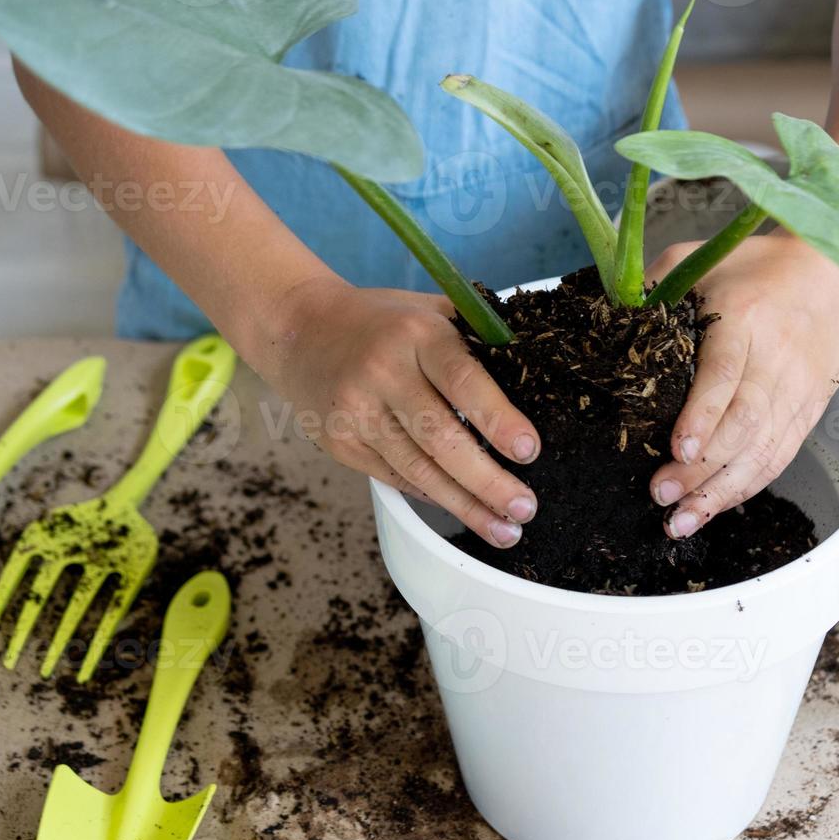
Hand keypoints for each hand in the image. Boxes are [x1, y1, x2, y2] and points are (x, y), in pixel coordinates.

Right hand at [247, 276, 540, 547]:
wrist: (299, 330)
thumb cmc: (382, 321)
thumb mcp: (430, 309)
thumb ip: (477, 336)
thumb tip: (539, 379)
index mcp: (416, 334)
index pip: (463, 380)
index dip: (498, 419)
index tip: (529, 452)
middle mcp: (383, 373)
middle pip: (441, 438)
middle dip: (488, 481)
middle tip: (525, 509)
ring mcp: (356, 412)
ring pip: (418, 470)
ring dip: (465, 506)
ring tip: (505, 530)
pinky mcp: (341, 443)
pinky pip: (396, 478)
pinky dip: (434, 497)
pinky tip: (464, 511)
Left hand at [646, 235, 838, 538]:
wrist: (834, 271)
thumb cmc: (754, 266)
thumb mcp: (697, 259)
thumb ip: (652, 288)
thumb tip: (601, 321)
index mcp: (745, 319)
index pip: (725, 374)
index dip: (703, 416)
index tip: (676, 449)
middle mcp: (775, 361)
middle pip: (743, 424)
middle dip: (702, 468)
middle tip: (660, 495)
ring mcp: (795, 392)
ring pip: (762, 452)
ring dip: (720, 492)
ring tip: (679, 521)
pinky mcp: (806, 413)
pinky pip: (777, 458)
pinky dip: (745, 489)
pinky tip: (711, 510)